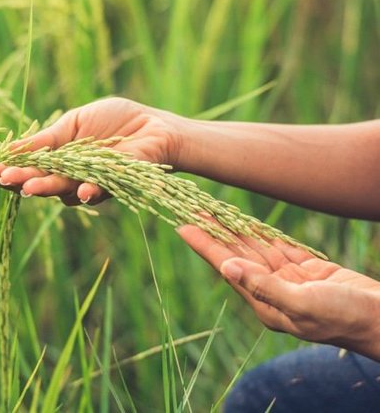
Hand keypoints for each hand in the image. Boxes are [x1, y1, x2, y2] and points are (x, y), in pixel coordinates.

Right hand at [0, 97, 184, 205]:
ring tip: (30, 186)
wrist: (154, 125)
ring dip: (48, 188)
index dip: (10, 170)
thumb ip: (47, 139)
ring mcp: (91, 183)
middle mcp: (71, 176)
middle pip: (42, 181)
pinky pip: (98, 191)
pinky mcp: (115, 185)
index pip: (29, 167)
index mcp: (59, 159)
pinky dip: (88, 191)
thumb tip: (11, 149)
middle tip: (5, 180)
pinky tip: (80, 191)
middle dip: (22, 181)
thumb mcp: (74, 123)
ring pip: (64, 190)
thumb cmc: (115, 120)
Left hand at [177, 225, 379, 360]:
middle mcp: (271, 290)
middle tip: (192, 209)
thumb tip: (227, 268)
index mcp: (264, 302)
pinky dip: (261, 233)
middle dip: (214, 232)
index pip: (226, 267)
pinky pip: (278, 247)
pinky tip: (245, 222)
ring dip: (234, 229)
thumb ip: (264, 286)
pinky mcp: (307, 271)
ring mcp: (288, 280)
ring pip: (255, 248)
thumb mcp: (302, 304)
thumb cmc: (344, 317)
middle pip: (235, 254)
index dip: (204, 245)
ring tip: (212, 210)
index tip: (183, 226)